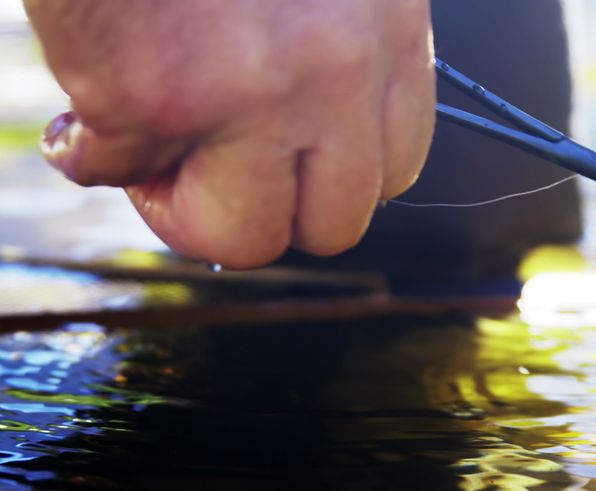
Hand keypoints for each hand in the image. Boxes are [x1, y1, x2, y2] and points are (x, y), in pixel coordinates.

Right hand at [25, 0, 434, 267]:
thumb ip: (337, 44)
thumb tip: (311, 146)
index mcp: (389, 29)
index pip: (394, 170)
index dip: (326, 178)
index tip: (277, 158)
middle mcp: (342, 69)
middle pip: (334, 223)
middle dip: (262, 210)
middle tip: (205, 170)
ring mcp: (259, 91)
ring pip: (242, 236)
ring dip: (182, 208)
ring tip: (145, 152)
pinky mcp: (159, 95)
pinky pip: (122, 172)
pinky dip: (92, 149)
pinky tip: (82, 109)